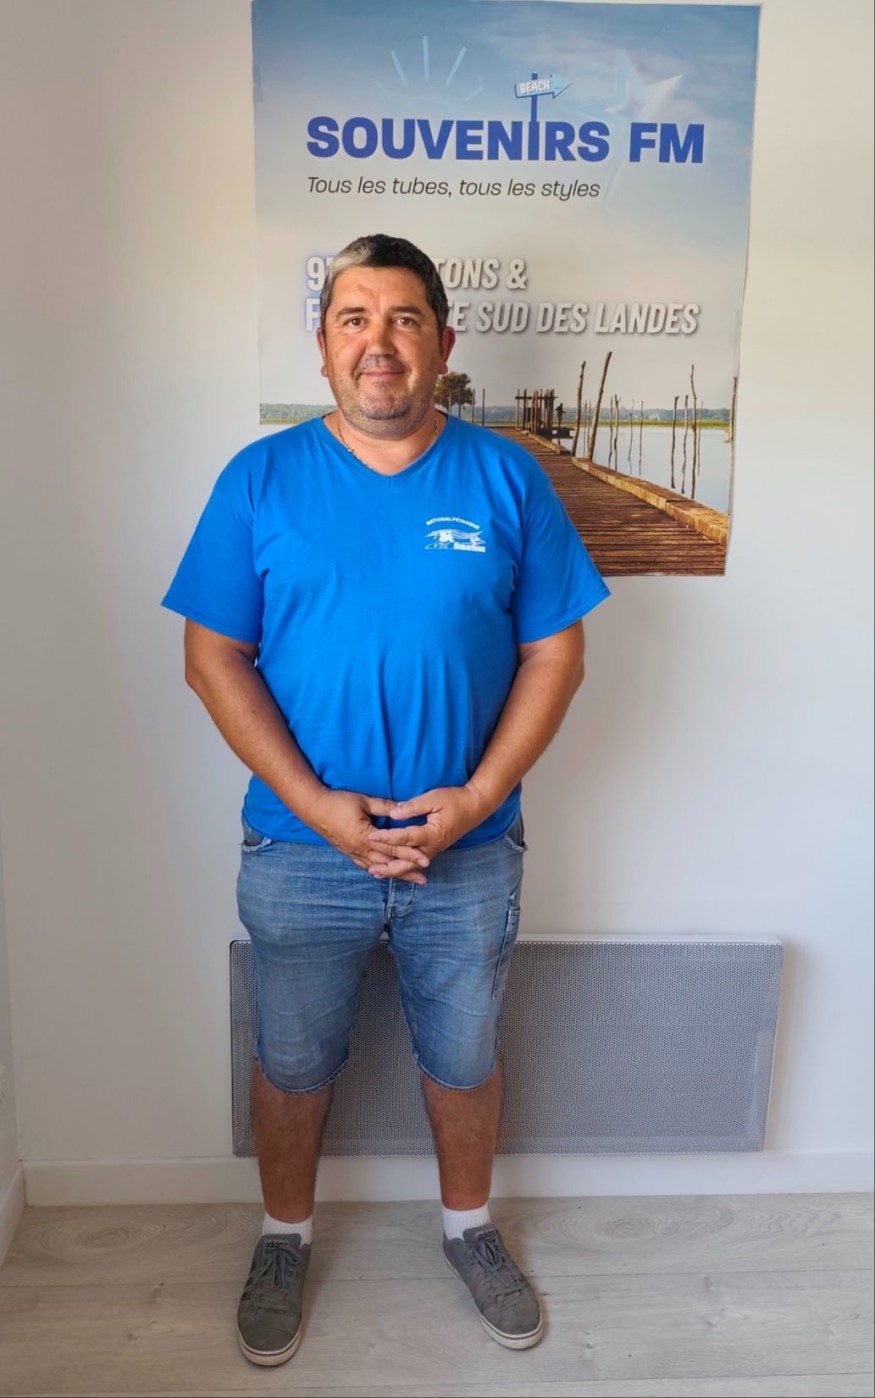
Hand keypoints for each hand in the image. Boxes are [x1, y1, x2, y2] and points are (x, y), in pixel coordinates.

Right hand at [303, 788, 430, 883]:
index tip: (426, 860)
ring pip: (378, 867)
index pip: (394, 847)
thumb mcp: (364, 801)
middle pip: (388, 863)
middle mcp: (361, 849)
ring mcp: (354, 853)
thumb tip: (403, 809)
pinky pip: (366, 865)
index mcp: (366, 836)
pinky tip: (385, 874)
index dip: (411, 854)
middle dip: (407, 871)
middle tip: (423, 879)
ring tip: (410, 880)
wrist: (314, 809)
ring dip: (394, 874)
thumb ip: (385, 807)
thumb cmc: (338, 802)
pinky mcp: (349, 852)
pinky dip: (378, 871)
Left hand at [366, 785, 491, 873]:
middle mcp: (433, 846)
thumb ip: (412, 807)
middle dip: (389, 867)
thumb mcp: (433, 798)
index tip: (372, 837)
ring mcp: (434, 849)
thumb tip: (393, 813)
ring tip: (377, 873)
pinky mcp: (434, 849)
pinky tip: (393, 868)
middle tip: (372, 870)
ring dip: (394, 870)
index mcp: (432, 833)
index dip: (387, 838)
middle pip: (408, 862)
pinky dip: (404, 867)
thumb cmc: (454, 799)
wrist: (475, 806)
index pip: (405, 838)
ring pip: (412, 865)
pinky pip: (416, 862)